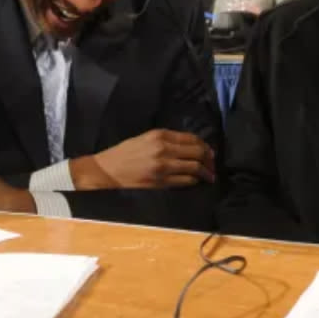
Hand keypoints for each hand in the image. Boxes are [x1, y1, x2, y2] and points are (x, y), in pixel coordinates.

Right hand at [82, 129, 215, 188]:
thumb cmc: (123, 154)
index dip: (204, 145)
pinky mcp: (160, 182)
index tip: (209, 152)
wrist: (105, 171)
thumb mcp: (144, 139)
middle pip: (197, 152)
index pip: (191, 138)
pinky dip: (193, 181)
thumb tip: (189, 146)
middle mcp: (163, 149)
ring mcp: (163, 166)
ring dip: (205, 172)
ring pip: (194, 167)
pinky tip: (195, 182)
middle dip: (209, 159)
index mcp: (160, 135)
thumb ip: (166, 140)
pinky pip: (185, 181)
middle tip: (213, 164)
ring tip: (209, 176)